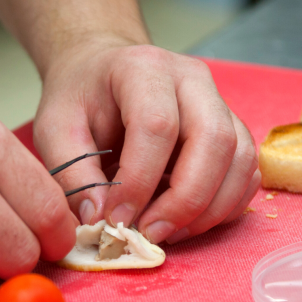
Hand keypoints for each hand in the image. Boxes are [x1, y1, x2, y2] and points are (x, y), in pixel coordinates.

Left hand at [34, 38, 260, 244]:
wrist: (104, 75)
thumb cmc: (81, 99)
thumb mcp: (55, 129)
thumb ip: (73, 173)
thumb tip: (99, 219)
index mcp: (143, 68)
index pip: (157, 125)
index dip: (139, 181)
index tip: (115, 218)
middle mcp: (191, 79)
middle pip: (214, 139)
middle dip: (185, 200)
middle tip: (150, 234)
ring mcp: (219, 102)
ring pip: (240, 158)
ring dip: (209, 209)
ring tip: (168, 232)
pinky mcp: (232, 129)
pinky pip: (247, 172)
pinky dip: (225, 206)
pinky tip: (189, 221)